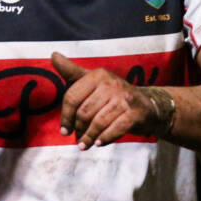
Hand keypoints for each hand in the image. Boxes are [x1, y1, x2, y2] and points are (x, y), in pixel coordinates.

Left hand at [51, 52, 172, 149]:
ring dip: (89, 137)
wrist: (147, 105)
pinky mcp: (136, 113)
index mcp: (98, 75)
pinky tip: (99, 143)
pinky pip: (116, 129)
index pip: (72, 97)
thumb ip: (72, 72)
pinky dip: (105, 138)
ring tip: (84, 145)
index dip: (65, 116)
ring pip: (98, 122)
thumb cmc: (113, 95)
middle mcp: (111, 84)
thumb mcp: (93, 81)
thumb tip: (53, 55)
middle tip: (77, 139)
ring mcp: (125, 98)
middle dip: (78, 129)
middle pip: (84, 112)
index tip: (64, 130)